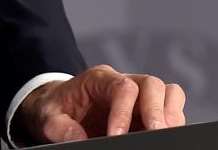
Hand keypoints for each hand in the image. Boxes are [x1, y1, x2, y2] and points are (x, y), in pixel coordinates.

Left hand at [15, 65, 186, 142]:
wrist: (57, 106)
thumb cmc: (55, 108)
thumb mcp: (46, 116)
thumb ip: (59, 126)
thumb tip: (77, 137)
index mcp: (99, 79)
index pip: (122, 87)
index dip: (124, 112)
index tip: (116, 137)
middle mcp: (123, 82)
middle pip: (152, 84)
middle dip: (156, 110)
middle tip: (155, 133)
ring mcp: (138, 97)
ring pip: (168, 93)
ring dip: (170, 115)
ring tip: (166, 136)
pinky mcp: (145, 113)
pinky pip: (169, 111)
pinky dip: (172, 122)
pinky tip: (165, 137)